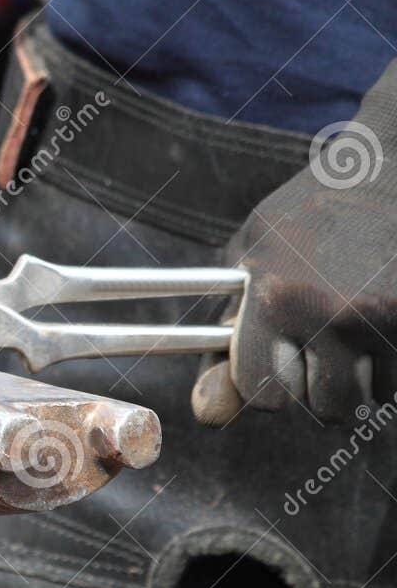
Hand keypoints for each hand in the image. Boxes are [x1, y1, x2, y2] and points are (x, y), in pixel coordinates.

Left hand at [195, 60, 396, 422]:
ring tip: (348, 334)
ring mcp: (381, 318)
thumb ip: (225, 337)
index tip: (269, 364)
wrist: (386, 172)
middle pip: (320, 406)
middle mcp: (329, 313)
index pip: (260, 392)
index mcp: (275, 297)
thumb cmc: (305, 217)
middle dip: (315, 388)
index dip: (262, 386)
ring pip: (366, 400)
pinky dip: (388, 366)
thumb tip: (208, 416)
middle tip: (317, 349)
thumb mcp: (249, 259)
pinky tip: (376, 327)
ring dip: (356, 381)